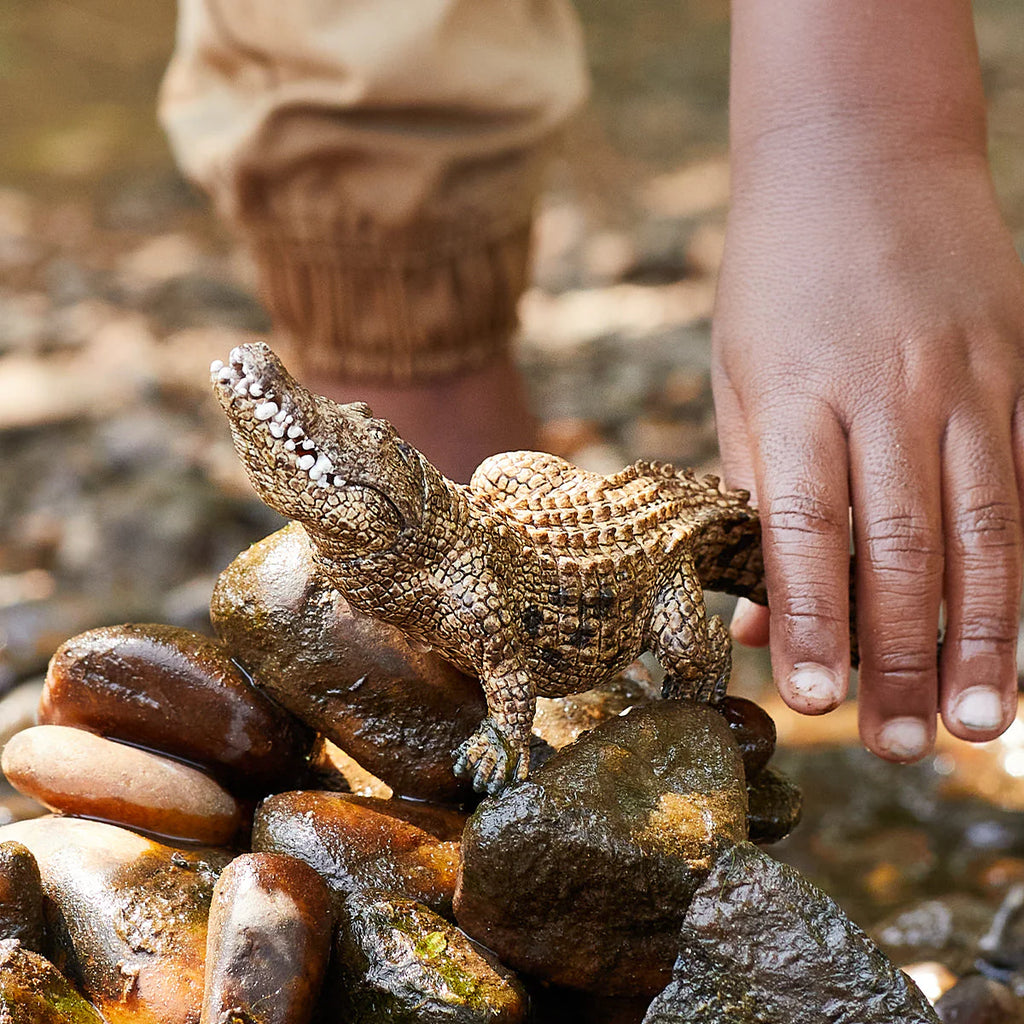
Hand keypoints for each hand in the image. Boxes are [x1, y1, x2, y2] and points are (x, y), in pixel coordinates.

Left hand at [714, 152, 1023, 760]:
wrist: (859, 154)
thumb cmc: (776, 276)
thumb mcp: (736, 373)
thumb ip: (747, 491)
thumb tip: (750, 614)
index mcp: (797, 394)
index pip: (803, 530)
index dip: (811, 622)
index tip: (813, 704)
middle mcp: (887, 393)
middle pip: (901, 547)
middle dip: (902, 656)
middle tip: (899, 745)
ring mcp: (963, 381)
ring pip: (980, 529)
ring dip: (979, 634)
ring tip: (973, 720)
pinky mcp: (1012, 371)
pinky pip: (1020, 484)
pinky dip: (1019, 567)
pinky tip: (1016, 634)